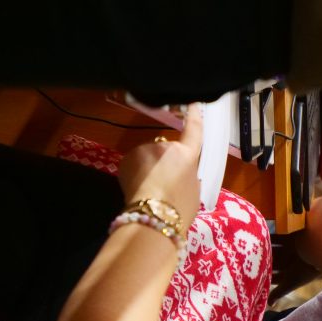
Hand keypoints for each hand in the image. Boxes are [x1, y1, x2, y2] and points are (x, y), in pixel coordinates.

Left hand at [117, 105, 203, 229]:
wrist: (153, 217)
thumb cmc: (179, 210)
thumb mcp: (193, 191)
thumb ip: (187, 175)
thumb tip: (178, 173)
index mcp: (187, 156)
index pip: (193, 131)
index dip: (193, 116)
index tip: (192, 103)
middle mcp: (166, 146)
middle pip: (165, 150)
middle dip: (163, 163)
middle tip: (163, 186)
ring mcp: (145, 149)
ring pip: (147, 157)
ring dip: (148, 168)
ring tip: (149, 190)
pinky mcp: (128, 157)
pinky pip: (134, 163)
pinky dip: (134, 172)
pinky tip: (137, 188)